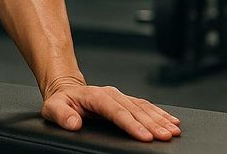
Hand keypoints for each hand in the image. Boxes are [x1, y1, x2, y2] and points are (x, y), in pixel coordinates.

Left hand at [41, 80, 180, 141]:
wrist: (65, 89)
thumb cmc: (60, 102)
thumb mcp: (52, 108)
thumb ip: (61, 115)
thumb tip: (74, 122)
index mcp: (94, 96)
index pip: (115, 111)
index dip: (131, 124)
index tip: (144, 136)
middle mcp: (110, 94)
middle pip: (134, 110)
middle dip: (152, 124)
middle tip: (166, 137)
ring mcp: (119, 96)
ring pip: (143, 107)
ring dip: (160, 119)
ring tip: (174, 131)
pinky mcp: (125, 100)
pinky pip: (145, 106)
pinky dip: (160, 114)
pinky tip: (172, 121)